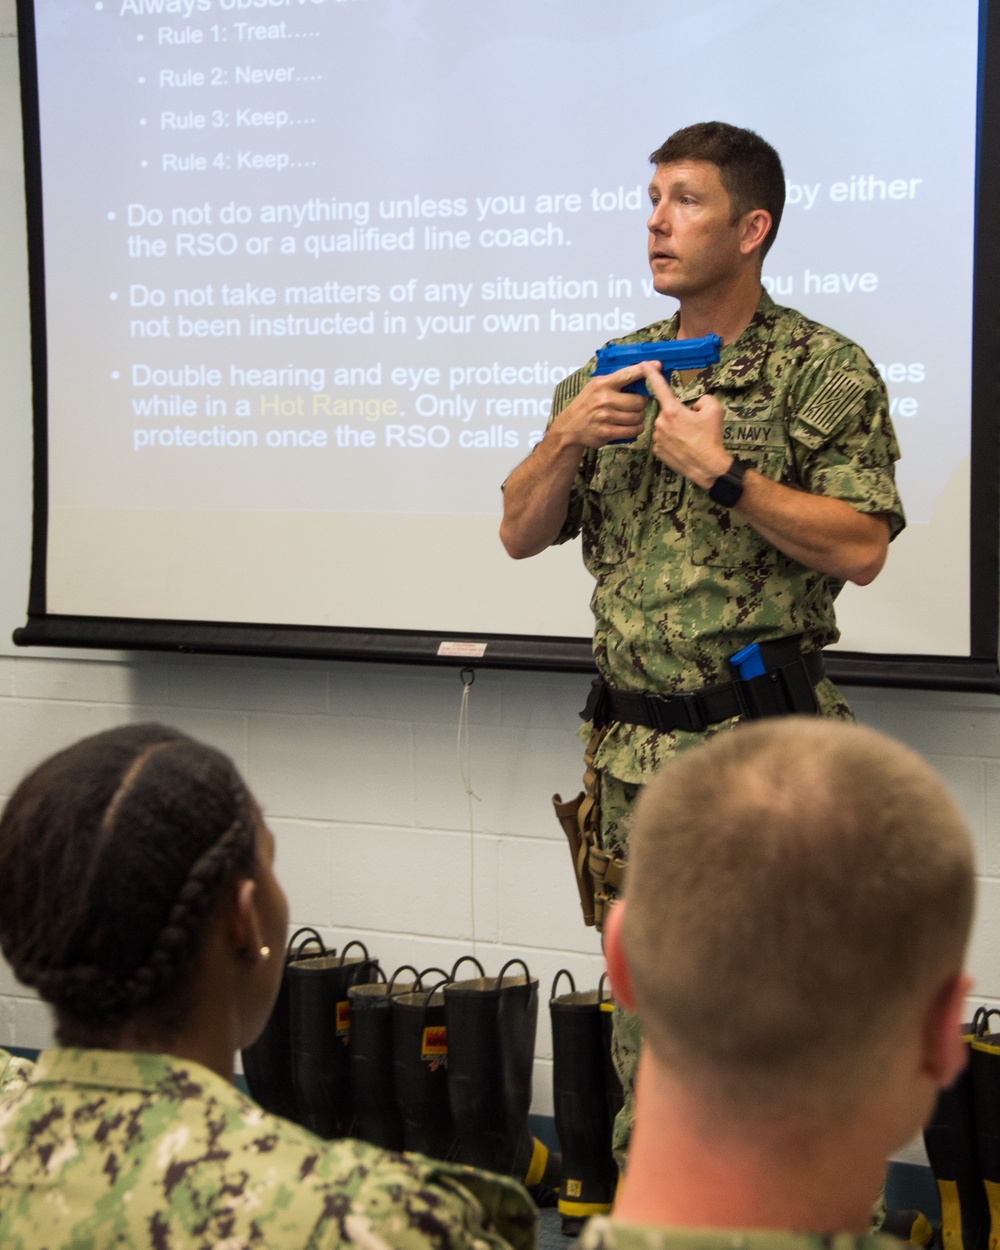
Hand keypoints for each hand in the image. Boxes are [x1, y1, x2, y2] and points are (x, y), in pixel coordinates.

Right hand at [550, 361, 659, 448]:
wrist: (570, 427)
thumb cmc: (586, 405)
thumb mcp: (595, 387)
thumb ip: (615, 381)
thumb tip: (640, 373)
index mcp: (602, 384)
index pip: (628, 374)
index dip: (645, 370)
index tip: (657, 365)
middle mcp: (604, 399)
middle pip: (639, 401)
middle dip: (641, 404)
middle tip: (635, 405)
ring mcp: (605, 416)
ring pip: (638, 417)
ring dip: (639, 418)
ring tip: (631, 416)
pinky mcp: (606, 432)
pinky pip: (633, 430)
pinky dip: (635, 429)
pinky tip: (630, 426)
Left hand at [646, 369, 732, 488]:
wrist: (708, 467)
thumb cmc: (711, 438)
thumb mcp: (714, 410)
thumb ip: (702, 399)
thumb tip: (693, 405)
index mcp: (672, 410)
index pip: (659, 387)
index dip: (651, 373)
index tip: (643, 364)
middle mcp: (660, 422)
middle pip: (668, 411)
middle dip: (679, 414)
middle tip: (694, 426)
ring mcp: (657, 438)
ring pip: (665, 426)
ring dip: (675, 428)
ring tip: (690, 439)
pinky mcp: (657, 451)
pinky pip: (664, 439)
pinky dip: (672, 441)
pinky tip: (683, 447)